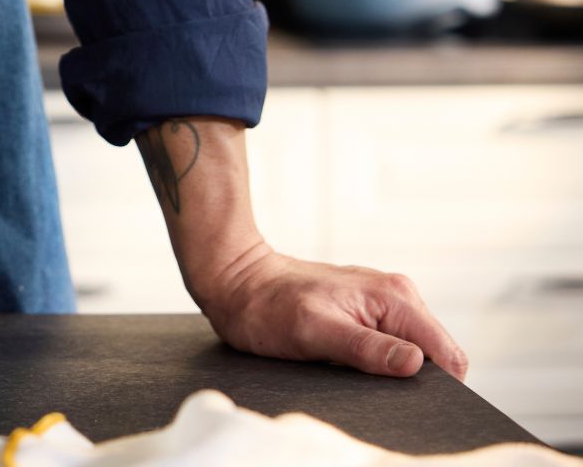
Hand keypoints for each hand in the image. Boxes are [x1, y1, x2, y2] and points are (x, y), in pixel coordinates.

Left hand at [193, 245, 469, 380]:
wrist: (237, 281)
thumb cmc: (268, 306)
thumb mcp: (315, 333)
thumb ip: (368, 349)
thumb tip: (416, 364)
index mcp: (395, 298)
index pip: (446, 353)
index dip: (439, 385)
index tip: (412, 403)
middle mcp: (396, 296)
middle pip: (434, 355)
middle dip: (413, 379)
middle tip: (369, 386)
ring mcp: (382, 303)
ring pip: (412, 351)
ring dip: (391, 370)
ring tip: (351, 371)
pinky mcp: (365, 311)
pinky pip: (388, 344)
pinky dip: (375, 361)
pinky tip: (347, 364)